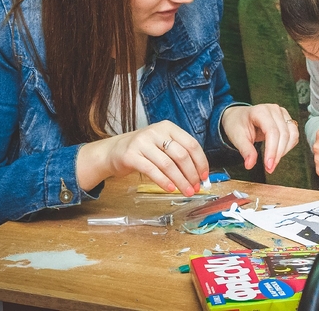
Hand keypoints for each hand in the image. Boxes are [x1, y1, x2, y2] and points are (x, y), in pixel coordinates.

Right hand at [77, 120, 208, 195]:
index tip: (204, 176)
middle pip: (181, 155)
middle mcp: (156, 131)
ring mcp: (142, 142)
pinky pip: (152, 170)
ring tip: (186, 191)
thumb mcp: (162, 145)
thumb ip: (179, 155)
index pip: (191, 144)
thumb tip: (199, 175)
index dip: (200, 162)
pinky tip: (170, 189)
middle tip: (195, 188)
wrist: (114, 151)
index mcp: (168, 127)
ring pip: (168, 164)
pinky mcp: (131, 155)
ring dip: (180, 181)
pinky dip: (163, 181)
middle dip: (191, 174)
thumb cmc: (144, 150)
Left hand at [221, 104, 298, 172]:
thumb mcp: (237, 137)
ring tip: (273, 161)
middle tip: (269, 168)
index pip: (272, 131)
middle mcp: (273, 110)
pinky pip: (294, 134)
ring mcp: (282, 113)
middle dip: (277, 154)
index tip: (269, 165)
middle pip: (283, 134)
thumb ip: (245, 150)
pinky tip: (278, 152)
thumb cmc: (237, 124)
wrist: (238, 117)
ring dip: (285, 151)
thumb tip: (250, 164)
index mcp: (260, 111)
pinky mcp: (286, 119)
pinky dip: (289, 146)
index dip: (272, 150)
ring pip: (292, 134)